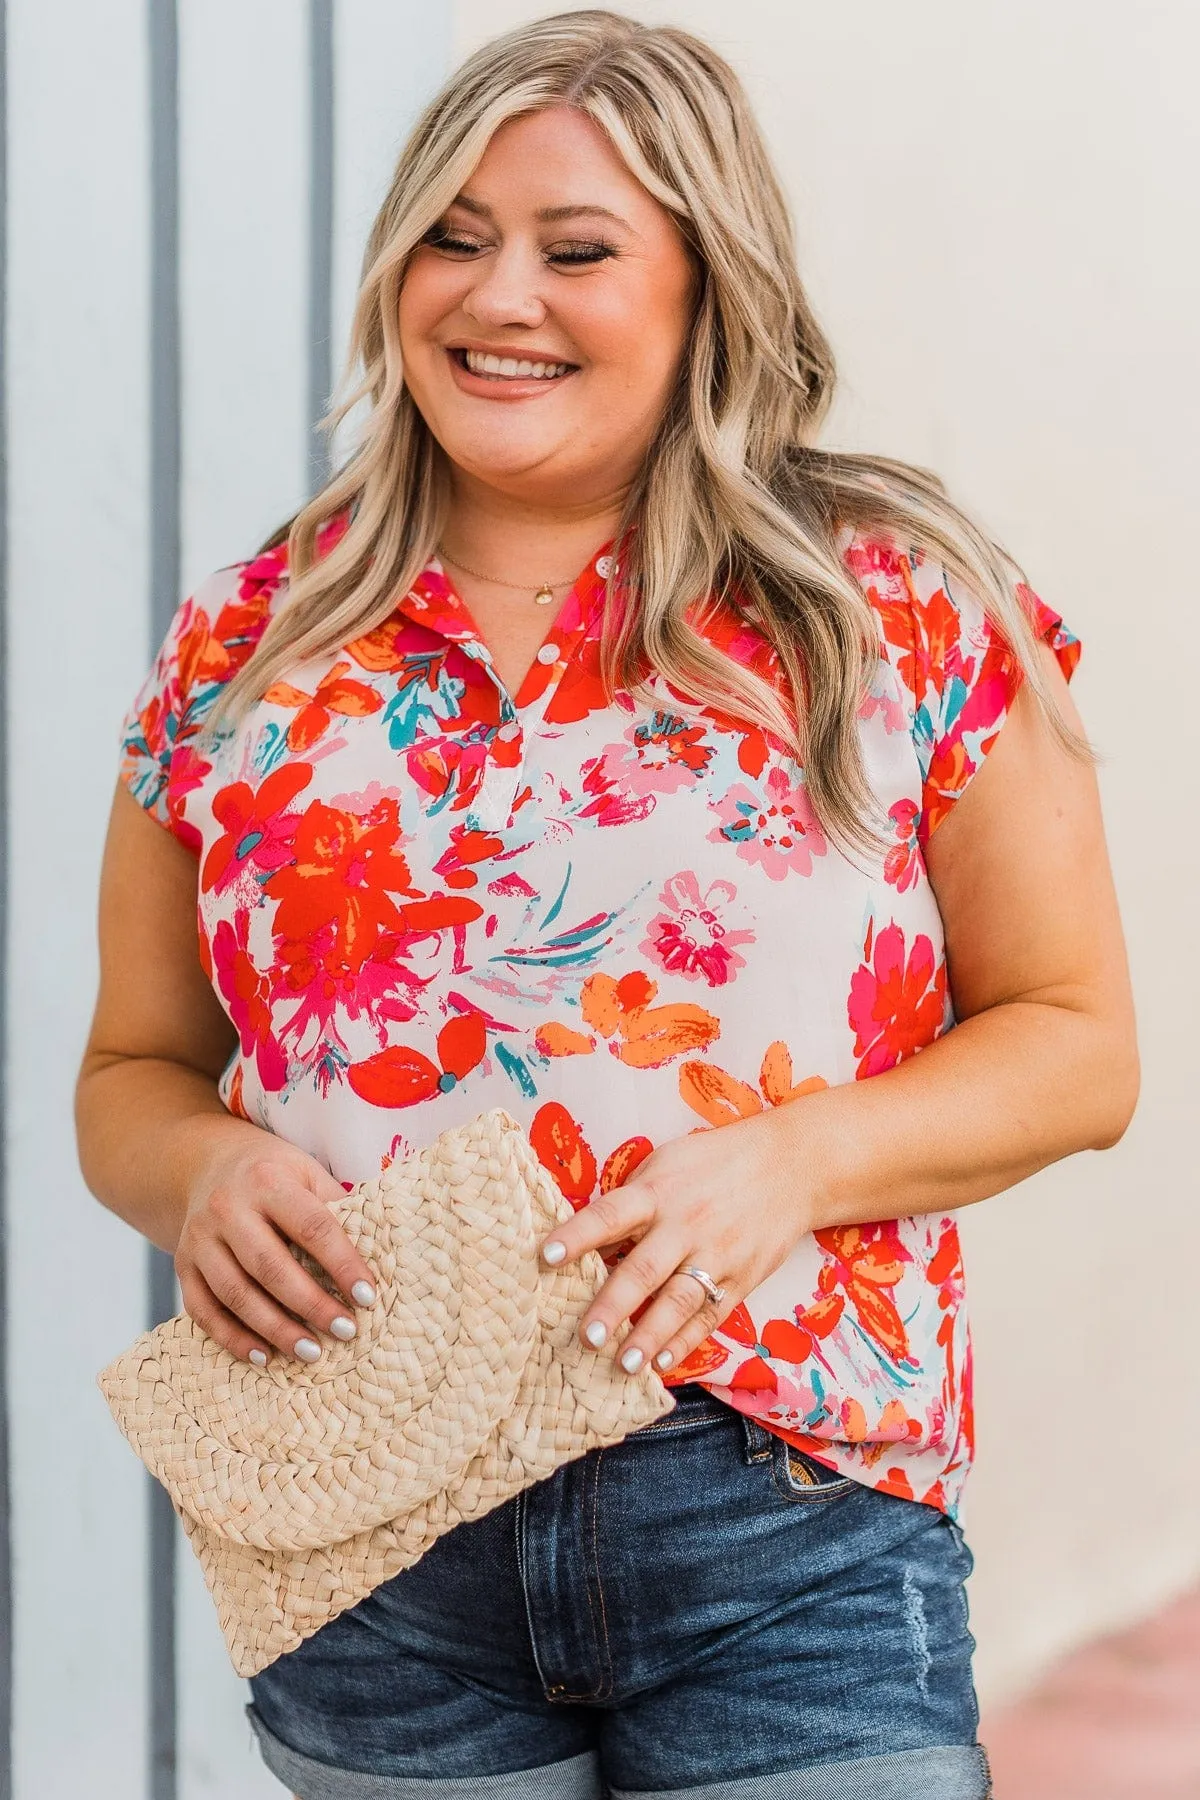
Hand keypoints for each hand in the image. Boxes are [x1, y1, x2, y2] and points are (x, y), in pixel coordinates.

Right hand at [174, 1130, 378, 1366]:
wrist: (207, 1164)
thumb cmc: (273, 1173)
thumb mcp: (307, 1171)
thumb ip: (335, 1206)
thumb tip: (379, 1250)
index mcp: (268, 1180)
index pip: (312, 1227)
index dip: (343, 1264)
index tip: (369, 1297)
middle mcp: (228, 1208)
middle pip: (270, 1266)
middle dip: (310, 1304)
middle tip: (345, 1331)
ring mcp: (200, 1239)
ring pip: (235, 1293)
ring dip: (275, 1329)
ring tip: (311, 1352)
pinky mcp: (183, 1264)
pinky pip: (203, 1310)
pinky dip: (232, 1337)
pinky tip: (263, 1356)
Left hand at [539, 1107, 812, 1376]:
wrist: (790, 1166)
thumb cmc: (713, 1163)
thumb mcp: (667, 1164)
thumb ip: (631, 1201)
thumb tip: (589, 1242)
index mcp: (658, 1191)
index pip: (610, 1214)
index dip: (578, 1235)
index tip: (546, 1256)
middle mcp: (685, 1224)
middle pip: (645, 1269)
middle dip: (615, 1304)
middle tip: (587, 1336)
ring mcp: (716, 1254)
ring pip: (679, 1301)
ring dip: (650, 1335)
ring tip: (624, 1364)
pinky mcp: (741, 1278)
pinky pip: (710, 1315)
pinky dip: (685, 1342)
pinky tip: (662, 1364)